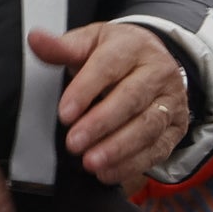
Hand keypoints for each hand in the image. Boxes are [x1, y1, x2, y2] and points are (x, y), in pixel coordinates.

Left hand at [35, 21, 195, 186]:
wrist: (152, 60)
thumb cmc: (113, 53)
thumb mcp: (89, 43)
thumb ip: (62, 47)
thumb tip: (36, 39)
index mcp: (134, 47)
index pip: (109, 67)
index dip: (86, 90)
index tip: (64, 114)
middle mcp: (159, 72)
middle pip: (132, 99)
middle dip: (101, 124)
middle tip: (73, 143)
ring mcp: (171, 101)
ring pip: (148, 126)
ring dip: (118, 148)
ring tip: (90, 162)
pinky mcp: (176, 127)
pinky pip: (158, 148)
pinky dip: (133, 164)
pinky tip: (108, 173)